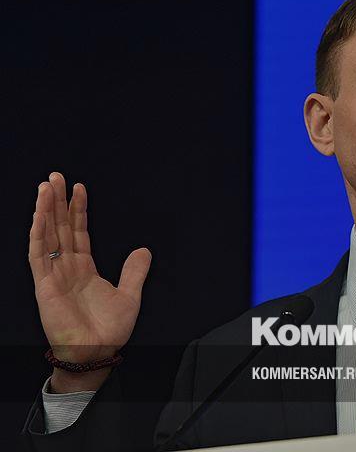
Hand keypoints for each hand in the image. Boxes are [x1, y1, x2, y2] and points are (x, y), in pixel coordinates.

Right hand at [28, 172, 151, 391]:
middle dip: (57, 203)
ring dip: (45, 212)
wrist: (97, 351)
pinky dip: (38, 234)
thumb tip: (144, 250)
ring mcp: (53, 276)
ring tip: (45, 187)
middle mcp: (66, 269)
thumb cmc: (109, 330)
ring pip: (46, 236)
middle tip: (54, 177)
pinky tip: (39, 215)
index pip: (78, 233)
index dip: (78, 210)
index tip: (78, 187)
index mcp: (84, 270)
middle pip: (59, 228)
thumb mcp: (130, 295)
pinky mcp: (43, 286)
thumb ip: (134, 271)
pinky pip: (38, 255)